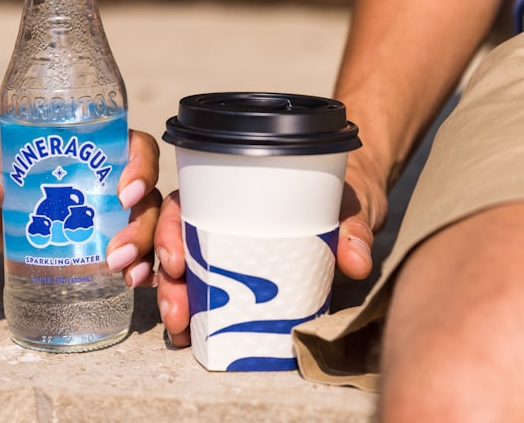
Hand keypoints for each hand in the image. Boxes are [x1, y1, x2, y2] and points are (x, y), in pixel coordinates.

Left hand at [0, 126, 160, 287]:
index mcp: (82, 145)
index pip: (131, 146)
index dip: (141, 166)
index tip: (125, 195)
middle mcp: (99, 176)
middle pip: (144, 195)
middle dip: (143, 226)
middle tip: (118, 256)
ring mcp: (96, 212)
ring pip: (143, 226)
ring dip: (146, 252)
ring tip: (128, 277)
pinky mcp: (86, 242)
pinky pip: (126, 252)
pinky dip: (137, 267)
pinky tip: (132, 284)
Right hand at [154, 155, 389, 347]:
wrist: (355, 203)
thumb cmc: (342, 193)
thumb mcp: (349, 203)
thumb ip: (353, 228)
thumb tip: (356, 262)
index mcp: (231, 188)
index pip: (182, 202)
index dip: (167, 230)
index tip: (176, 262)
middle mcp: (217, 216)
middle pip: (172, 242)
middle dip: (167, 280)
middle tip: (177, 312)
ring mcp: (224, 247)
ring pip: (181, 269)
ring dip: (173, 299)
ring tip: (180, 330)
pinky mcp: (237, 275)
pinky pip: (203, 290)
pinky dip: (190, 312)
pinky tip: (187, 334)